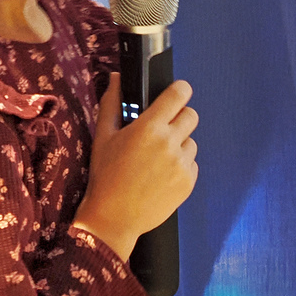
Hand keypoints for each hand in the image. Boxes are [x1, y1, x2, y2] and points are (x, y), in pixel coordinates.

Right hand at [74, 73, 198, 259]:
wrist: (113, 218)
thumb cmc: (105, 175)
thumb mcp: (103, 136)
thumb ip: (112, 103)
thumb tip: (118, 77)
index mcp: (149, 127)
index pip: (179, 94)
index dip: (180, 91)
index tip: (176, 94)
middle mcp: (170, 143)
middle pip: (191, 115)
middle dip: (178, 118)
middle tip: (162, 130)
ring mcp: (182, 163)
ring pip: (191, 141)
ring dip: (179, 145)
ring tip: (156, 159)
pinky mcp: (189, 182)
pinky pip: (192, 163)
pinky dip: (181, 166)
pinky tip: (161, 175)